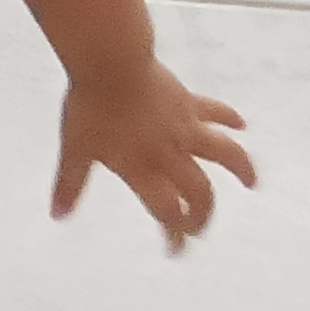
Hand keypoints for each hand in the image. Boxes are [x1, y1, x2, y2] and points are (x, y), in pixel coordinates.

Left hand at [53, 63, 255, 250]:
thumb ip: (69, 183)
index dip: (175, 233)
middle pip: (199, 192)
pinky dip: (230, 119)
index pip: (166, 211)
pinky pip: (215, 112)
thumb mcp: (74, 148)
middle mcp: (170, 153)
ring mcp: (184, 127)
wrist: (111, 62)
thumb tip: (58, 215)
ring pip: (224, 154)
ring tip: (251, 183)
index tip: (176, 248)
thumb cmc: (89, 106)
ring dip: (241, 169)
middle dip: (204, 214)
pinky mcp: (189, 101)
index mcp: (142, 168)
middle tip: (201, 227)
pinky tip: (241, 125)